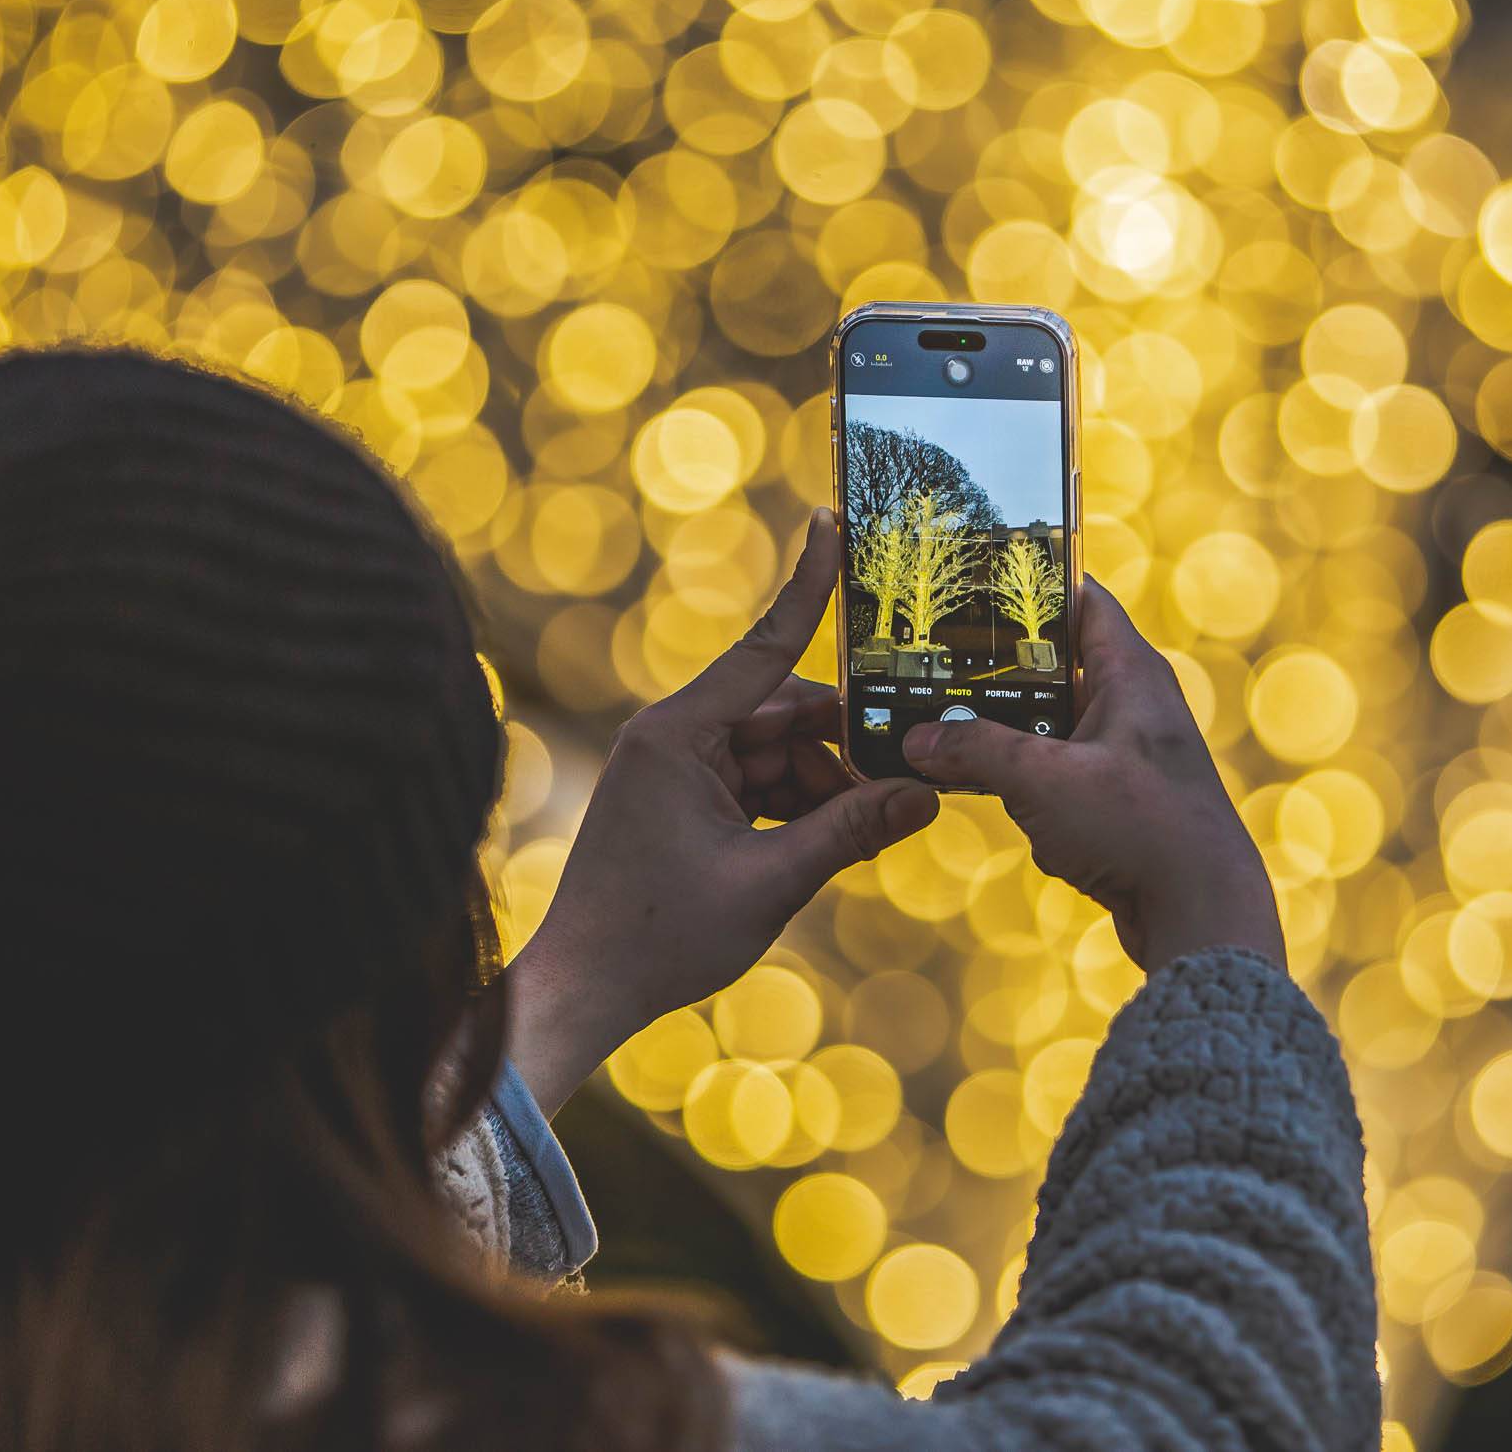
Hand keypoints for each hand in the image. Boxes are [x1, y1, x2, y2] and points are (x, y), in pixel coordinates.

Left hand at [502, 509, 938, 1107]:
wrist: (584, 989)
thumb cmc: (659, 936)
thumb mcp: (770, 882)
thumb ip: (850, 831)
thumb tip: (927, 797)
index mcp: (678, 735)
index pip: (765, 648)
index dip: (808, 586)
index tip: (833, 522)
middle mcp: (673, 737)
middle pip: (785, 714)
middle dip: (843, 750)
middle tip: (905, 783)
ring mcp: (677, 769)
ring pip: (779, 754)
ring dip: (823, 789)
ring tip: (860, 836)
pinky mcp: (683, 802)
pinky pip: (758, 784)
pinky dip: (796, 809)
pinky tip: (824, 846)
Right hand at [900, 578, 1283, 975]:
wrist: (1201, 914)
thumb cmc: (1140, 828)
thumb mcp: (1042, 781)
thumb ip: (976, 751)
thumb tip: (917, 741)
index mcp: (1131, 672)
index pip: (1080, 597)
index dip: (1030, 582)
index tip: (971, 579)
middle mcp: (1134, 703)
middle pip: (1056, 662)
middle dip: (997, 668)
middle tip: (934, 661)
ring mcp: (1127, 753)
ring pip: (1051, 722)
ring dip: (1006, 733)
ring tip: (943, 727)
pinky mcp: (1119, 800)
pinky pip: (1059, 772)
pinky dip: (1026, 780)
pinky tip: (986, 792)